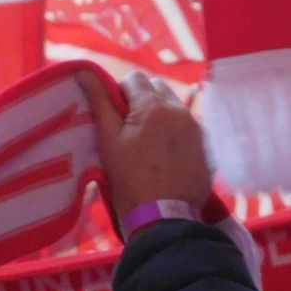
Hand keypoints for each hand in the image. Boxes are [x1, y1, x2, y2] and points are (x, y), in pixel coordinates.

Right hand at [103, 72, 212, 216]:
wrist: (165, 219)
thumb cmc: (130, 181)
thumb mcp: (109, 141)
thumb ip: (99, 102)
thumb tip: (84, 70)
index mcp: (155, 106)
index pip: (135, 78)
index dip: (120, 94)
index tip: (114, 117)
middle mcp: (181, 110)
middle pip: (158, 89)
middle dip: (142, 102)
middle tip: (128, 130)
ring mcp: (198, 128)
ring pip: (174, 108)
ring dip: (160, 116)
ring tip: (147, 146)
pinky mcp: (207, 146)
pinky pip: (188, 127)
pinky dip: (175, 133)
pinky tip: (165, 157)